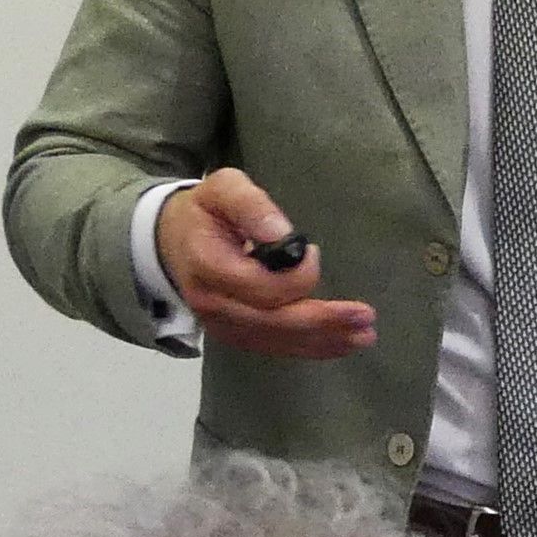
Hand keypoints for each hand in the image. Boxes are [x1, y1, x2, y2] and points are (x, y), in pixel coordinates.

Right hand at [156, 170, 378, 361]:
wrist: (169, 239)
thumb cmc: (205, 210)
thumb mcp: (223, 188)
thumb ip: (252, 206)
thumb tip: (283, 234)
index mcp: (209, 266)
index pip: (262, 287)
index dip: (297, 278)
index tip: (314, 252)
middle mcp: (213, 304)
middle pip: (275, 322)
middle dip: (324, 321)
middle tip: (366, 318)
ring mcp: (220, 324)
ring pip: (277, 340)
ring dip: (323, 341)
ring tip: (363, 336)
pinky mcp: (232, 333)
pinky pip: (272, 346)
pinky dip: (307, 347)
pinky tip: (337, 344)